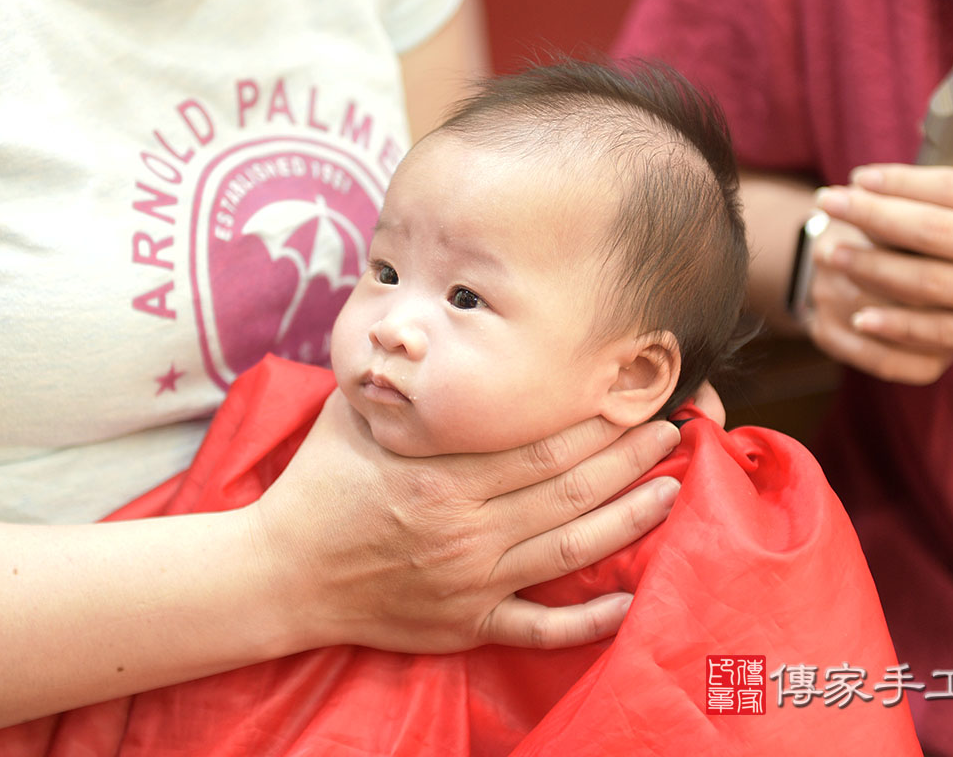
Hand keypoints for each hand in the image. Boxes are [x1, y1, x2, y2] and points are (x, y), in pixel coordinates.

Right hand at [249, 390, 681, 653]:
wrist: (281, 573)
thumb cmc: (319, 484)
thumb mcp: (351, 415)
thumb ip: (401, 380)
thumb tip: (432, 325)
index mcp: (443, 477)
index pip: (542, 446)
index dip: (597, 423)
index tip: (633, 401)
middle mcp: (466, 530)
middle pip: (568, 490)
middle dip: (627, 459)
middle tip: (672, 433)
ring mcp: (470, 582)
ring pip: (568, 550)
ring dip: (626, 521)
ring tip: (669, 492)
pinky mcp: (466, 623)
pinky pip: (537, 628)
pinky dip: (586, 622)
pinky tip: (629, 603)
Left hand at [813, 159, 952, 379]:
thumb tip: (941, 142)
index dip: (903, 180)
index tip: (859, 176)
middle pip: (936, 231)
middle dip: (873, 214)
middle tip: (828, 203)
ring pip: (933, 282)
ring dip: (874, 267)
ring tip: (834, 253)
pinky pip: (946, 332)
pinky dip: (901, 323)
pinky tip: (863, 313)